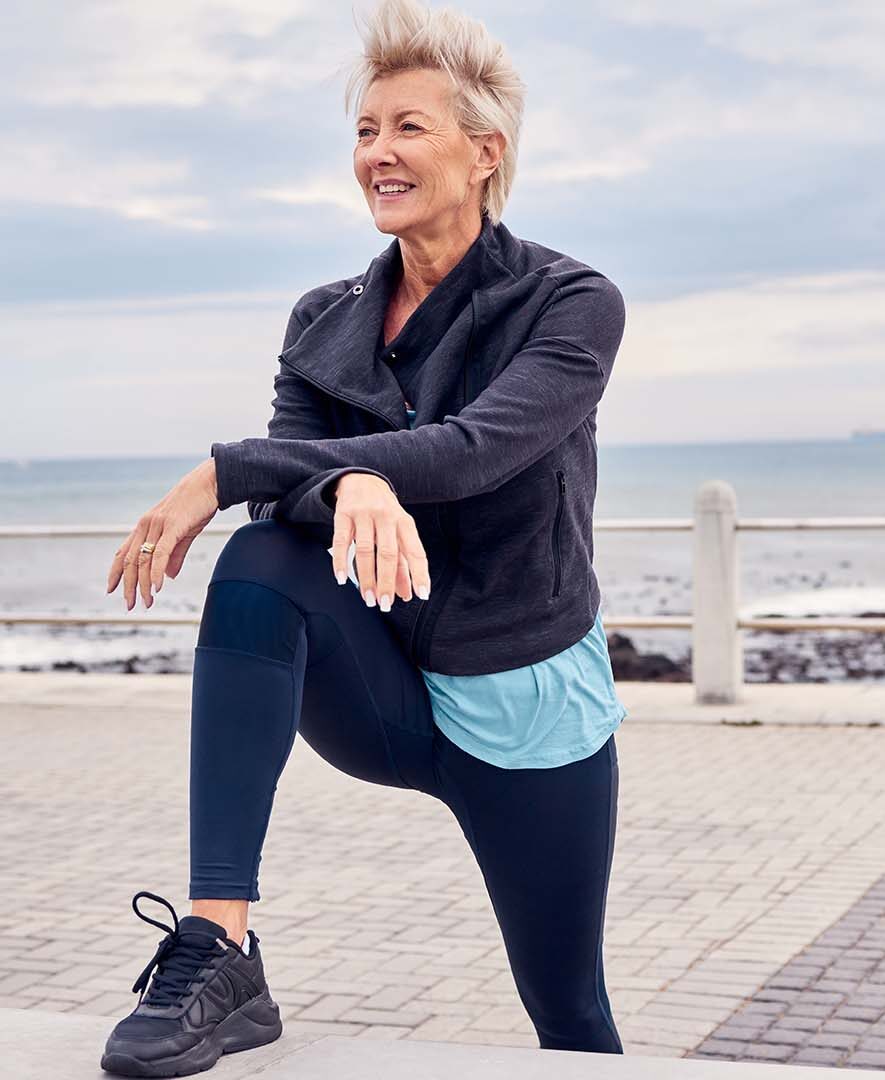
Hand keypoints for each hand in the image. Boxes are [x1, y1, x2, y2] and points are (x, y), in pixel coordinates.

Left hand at [106, 458, 219, 609]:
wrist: (210, 483)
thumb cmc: (197, 505)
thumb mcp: (183, 532)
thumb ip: (174, 554)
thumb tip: (168, 576)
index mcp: (145, 526)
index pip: (123, 553)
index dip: (115, 572)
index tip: (111, 590)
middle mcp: (146, 525)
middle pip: (130, 561)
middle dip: (128, 586)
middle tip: (131, 605)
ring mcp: (158, 525)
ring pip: (143, 560)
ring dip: (143, 585)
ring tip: (147, 601)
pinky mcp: (173, 526)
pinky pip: (160, 553)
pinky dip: (156, 572)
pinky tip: (157, 586)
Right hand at [331, 473, 429, 610]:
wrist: (361, 479)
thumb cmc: (384, 512)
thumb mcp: (397, 531)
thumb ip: (402, 562)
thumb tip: (405, 594)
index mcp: (405, 522)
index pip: (415, 551)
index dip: (419, 573)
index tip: (421, 595)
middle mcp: (387, 517)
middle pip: (388, 553)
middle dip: (387, 582)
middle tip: (385, 604)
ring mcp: (364, 514)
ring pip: (365, 550)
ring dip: (366, 578)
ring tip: (368, 598)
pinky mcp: (343, 514)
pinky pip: (341, 541)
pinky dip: (341, 562)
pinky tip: (341, 579)